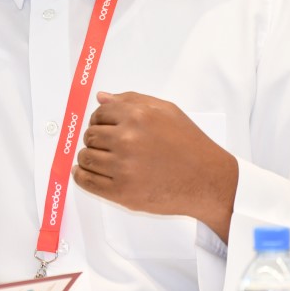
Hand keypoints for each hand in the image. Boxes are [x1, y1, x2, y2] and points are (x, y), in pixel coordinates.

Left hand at [72, 91, 237, 241]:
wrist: (207, 180)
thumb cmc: (189, 144)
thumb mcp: (167, 111)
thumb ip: (132, 100)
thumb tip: (101, 98)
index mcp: (137, 116)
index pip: (99, 113)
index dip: (99, 120)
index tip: (103, 126)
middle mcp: (127, 139)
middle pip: (90, 135)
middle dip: (95, 138)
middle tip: (105, 144)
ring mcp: (123, 167)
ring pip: (86, 158)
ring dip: (88, 157)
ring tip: (99, 159)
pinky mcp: (122, 192)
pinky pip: (87, 182)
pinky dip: (82, 176)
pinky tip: (85, 173)